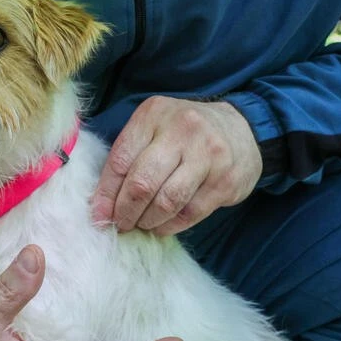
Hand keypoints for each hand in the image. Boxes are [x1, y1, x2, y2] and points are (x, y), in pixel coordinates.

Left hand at [92, 96, 261, 234]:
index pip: (121, 160)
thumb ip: (127, 158)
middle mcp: (182, 130)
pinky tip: (161, 225)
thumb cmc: (183, 133)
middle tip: (120, 224)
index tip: (98, 214)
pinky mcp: (225, 180)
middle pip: (142, 183)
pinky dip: (170, 226)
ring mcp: (208, 155)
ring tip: (140, 224)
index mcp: (154, 115)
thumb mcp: (153, 129)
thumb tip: (100, 207)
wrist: (241, 127)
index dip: (106, 193)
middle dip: (125, 211)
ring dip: (147, 221)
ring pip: (166, 202)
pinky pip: (190, 213)